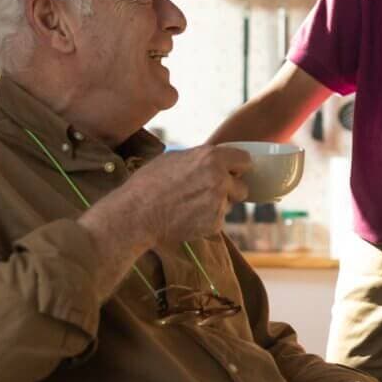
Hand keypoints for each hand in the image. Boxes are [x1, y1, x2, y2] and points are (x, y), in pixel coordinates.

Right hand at [129, 145, 250, 244]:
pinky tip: (187, 217)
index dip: (238, 167)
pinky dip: (207, 220)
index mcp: (211, 158)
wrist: (136, 214)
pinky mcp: (215, 224)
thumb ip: (200, 158)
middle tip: (209, 192)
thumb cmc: (149, 183)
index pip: (245, 160)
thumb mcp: (174, 158)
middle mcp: (220, 179)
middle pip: (243, 186)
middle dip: (230, 190)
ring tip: (192, 205)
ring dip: (218, 206)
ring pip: (230, 205)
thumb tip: (213, 159)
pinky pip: (218, 220)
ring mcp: (219, 203)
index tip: (232, 172)